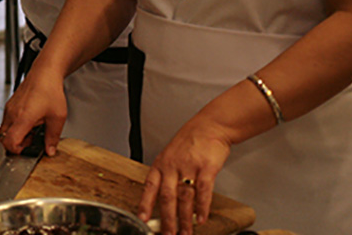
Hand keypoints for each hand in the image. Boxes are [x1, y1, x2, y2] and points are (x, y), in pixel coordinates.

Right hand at [0, 70, 66, 156]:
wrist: (44, 73)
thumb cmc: (50, 90)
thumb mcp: (58, 117)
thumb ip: (53, 137)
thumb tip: (50, 150)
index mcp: (23, 118)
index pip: (9, 142)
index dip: (16, 151)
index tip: (27, 150)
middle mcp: (12, 114)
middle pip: (3, 138)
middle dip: (15, 144)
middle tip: (31, 140)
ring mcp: (9, 109)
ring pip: (4, 130)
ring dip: (15, 135)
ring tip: (31, 130)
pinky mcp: (9, 105)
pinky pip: (6, 121)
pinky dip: (14, 127)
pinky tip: (29, 122)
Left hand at [137, 116, 230, 234]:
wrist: (209, 126)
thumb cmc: (190, 142)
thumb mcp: (171, 156)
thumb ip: (167, 177)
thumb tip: (163, 201)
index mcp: (161, 164)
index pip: (149, 186)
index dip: (145, 204)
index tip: (142, 219)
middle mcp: (172, 166)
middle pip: (167, 197)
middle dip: (167, 219)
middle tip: (168, 234)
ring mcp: (189, 167)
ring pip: (184, 198)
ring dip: (184, 219)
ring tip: (185, 232)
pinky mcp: (206, 168)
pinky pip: (203, 191)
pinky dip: (202, 207)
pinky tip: (200, 218)